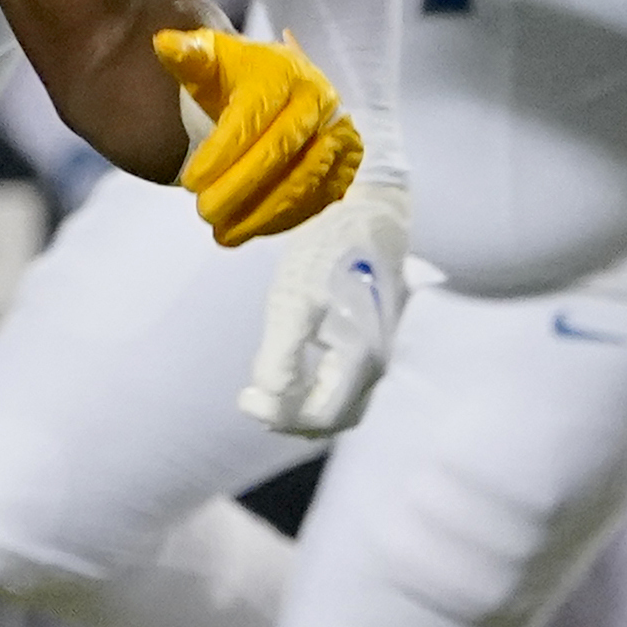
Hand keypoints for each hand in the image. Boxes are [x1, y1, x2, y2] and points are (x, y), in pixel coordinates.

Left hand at [154, 25, 359, 247]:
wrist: (277, 85)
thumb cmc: (234, 76)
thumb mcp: (208, 60)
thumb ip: (187, 56)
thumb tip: (163, 43)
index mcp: (284, 71)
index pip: (253, 116)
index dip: (222, 152)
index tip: (189, 182)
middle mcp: (320, 99)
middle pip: (281, 151)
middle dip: (240, 187)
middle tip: (203, 213)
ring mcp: (340, 131)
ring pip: (305, 180)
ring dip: (263, 212)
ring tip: (222, 233)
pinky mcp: (347, 161)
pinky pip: (320, 196)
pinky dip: (285, 218)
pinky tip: (251, 230)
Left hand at [239, 177, 405, 436]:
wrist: (367, 209)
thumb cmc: (329, 251)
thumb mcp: (293, 301)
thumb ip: (281, 356)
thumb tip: (271, 398)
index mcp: (365, 357)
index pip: (323, 416)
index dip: (280, 417)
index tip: (245, 397)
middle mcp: (380, 359)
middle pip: (335, 414)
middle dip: (290, 414)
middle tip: (250, 398)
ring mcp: (381, 347)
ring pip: (341, 398)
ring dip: (301, 401)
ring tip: (264, 388)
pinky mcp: (374, 335)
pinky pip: (345, 377)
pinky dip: (315, 383)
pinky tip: (289, 367)